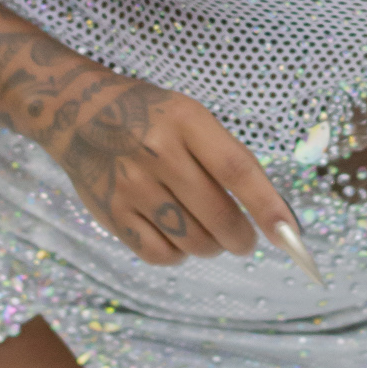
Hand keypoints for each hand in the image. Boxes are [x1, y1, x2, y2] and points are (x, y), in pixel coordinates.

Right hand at [30, 63, 298, 267]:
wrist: (75, 112)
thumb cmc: (147, 115)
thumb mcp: (188, 114)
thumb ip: (225, 156)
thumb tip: (271, 212)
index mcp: (185, 120)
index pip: (237, 169)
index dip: (268, 206)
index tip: (290, 233)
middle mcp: (158, 153)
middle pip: (218, 215)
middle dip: (242, 237)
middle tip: (244, 239)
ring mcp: (132, 186)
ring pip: (193, 241)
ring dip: (212, 246)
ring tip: (208, 232)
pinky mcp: (111, 214)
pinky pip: (160, 255)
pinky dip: (179, 254)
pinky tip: (177, 236)